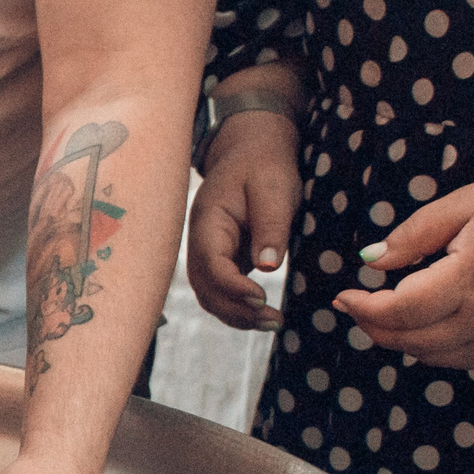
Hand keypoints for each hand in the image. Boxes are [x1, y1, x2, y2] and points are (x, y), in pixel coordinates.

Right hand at [185, 112, 301, 330]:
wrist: (252, 150)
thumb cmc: (264, 165)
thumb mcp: (273, 188)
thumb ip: (271, 225)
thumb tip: (268, 265)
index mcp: (207, 220)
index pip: (210, 263)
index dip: (232, 286)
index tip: (262, 297)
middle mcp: (200, 241)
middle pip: (205, 288)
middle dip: (236, 310)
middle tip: (273, 320)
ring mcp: (208, 252)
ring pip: (210, 295)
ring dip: (236, 315)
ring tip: (272, 323)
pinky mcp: (221, 259)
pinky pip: (221, 290)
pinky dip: (238, 307)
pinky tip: (261, 314)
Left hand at [333, 175, 473, 368]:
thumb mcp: (466, 203)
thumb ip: (415, 233)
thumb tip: (372, 260)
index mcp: (469, 275)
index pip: (403, 309)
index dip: (365, 307)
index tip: (344, 294)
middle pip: (412, 340)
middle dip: (373, 327)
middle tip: (354, 306)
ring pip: (433, 356)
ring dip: (398, 342)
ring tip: (378, 318)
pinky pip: (460, 360)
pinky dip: (429, 352)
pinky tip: (416, 333)